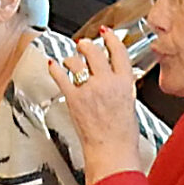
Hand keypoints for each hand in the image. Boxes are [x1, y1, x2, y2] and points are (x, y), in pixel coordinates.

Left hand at [46, 32, 145, 159]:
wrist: (112, 151)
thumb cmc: (122, 135)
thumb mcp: (130, 103)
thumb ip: (121, 86)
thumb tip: (113, 77)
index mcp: (125, 82)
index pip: (119, 51)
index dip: (111, 39)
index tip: (106, 33)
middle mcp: (107, 82)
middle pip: (94, 52)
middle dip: (87, 45)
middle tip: (83, 44)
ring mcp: (89, 89)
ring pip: (76, 62)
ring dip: (72, 58)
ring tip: (71, 59)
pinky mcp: (74, 98)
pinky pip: (61, 76)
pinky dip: (55, 68)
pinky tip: (53, 65)